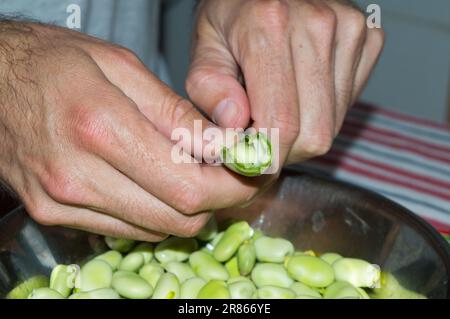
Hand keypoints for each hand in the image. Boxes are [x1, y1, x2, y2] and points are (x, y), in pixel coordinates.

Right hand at [0, 21, 258, 239]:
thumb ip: (174, 112)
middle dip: (215, 202)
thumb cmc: (54, 64)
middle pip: (178, 217)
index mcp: (101, 128)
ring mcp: (62, 202)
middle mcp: (78, 175)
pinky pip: (124, 231)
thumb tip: (220, 145)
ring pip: (155, 230)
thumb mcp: (120, 66)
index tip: (247, 174)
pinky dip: (152, 214)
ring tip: (189, 177)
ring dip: (185, 209)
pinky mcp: (53, 214)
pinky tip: (153, 186)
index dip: (231, 188)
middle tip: (226, 177)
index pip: (189, 186)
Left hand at [187, 0, 383, 163]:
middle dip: (286, 150)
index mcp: (269, 25)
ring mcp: (349, 29)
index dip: (266, 156)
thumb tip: (235, 128)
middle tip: (262, 138)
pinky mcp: (368, 37)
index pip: (281, 123)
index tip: (249, 161)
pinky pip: (348, 104)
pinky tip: (302, 91)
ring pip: (334, 124)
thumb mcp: (204, 48)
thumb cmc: (231, 16)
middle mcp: (317, 24)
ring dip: (304, 131)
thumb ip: (209, 89)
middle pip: (315, 132)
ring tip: (279, 108)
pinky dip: (324, 111)